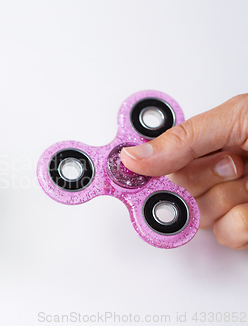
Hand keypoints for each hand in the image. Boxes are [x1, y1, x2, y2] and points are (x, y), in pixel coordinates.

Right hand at [121, 94, 247, 248]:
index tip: (121, 174)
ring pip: (197, 215)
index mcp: (210, 138)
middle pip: (174, 189)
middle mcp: (218, 169)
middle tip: (228, 166)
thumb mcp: (239, 119)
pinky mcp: (246, 225)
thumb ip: (185, 137)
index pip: (159, 154)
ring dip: (224, 201)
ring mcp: (233, 198)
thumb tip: (134, 155)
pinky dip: (239, 226)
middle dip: (198, 181)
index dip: (139, 166)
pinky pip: (225, 235)